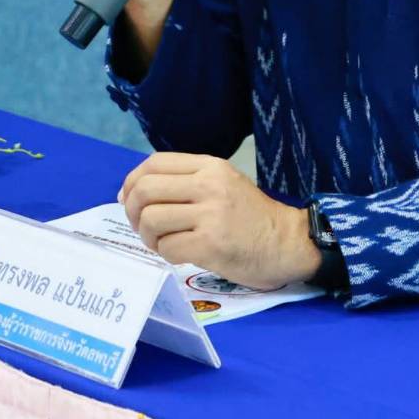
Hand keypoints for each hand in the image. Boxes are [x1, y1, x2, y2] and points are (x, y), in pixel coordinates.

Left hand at [118, 153, 319, 289]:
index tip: (129, 200)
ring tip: (162, 243)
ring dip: (148, 237)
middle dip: (133, 211)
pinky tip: (180, 254)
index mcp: (210, 166)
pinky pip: (167, 248)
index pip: (154, 163)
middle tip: (143, 227)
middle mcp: (209, 185)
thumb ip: (185, 183)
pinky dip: (165, 254)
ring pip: (151, 220)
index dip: (132, 181)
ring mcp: (210, 215)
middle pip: (145, 190)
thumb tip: (131, 193)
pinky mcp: (211, 245)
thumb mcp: (223, 184)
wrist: (288, 243)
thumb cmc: (252, 217)